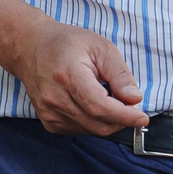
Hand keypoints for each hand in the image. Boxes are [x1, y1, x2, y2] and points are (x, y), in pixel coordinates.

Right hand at [10, 20, 147, 135]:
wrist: (30, 47)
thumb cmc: (66, 43)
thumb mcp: (100, 47)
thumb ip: (119, 74)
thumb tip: (134, 98)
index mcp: (68, 76)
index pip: (100, 107)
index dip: (125, 116)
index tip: (142, 117)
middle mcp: (55, 98)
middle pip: (98, 123)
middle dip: (121, 120)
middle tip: (132, 107)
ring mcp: (49, 112)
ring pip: (91, 130)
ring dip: (108, 120)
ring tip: (108, 97)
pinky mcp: (48, 121)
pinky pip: (80, 130)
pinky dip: (94, 122)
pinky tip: (93, 104)